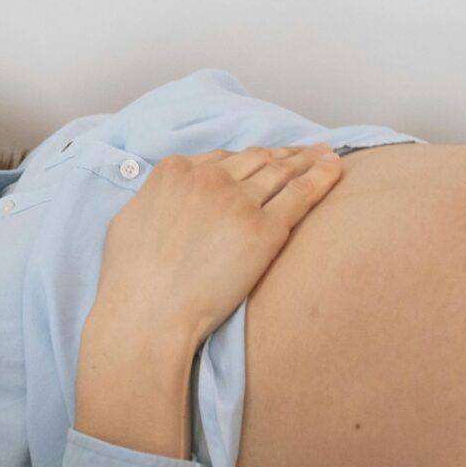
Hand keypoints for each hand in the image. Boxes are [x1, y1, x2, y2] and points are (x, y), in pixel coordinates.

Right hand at [96, 144, 344, 342]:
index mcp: (175, 172)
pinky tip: (335, 168)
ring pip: (281, 172)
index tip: (265, 159)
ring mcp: (237, 203)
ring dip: (307, 160)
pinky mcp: (263, 231)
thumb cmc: (129, 281)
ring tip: (325, 156)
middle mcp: (208, 179)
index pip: (223, 158)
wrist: (146, 315)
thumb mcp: (130, 219)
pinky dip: (322, 177)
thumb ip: (156, 197)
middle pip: (256, 160)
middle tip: (307, 151)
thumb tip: (169, 196)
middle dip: (284, 154)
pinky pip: (301, 196)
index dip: (249, 158)